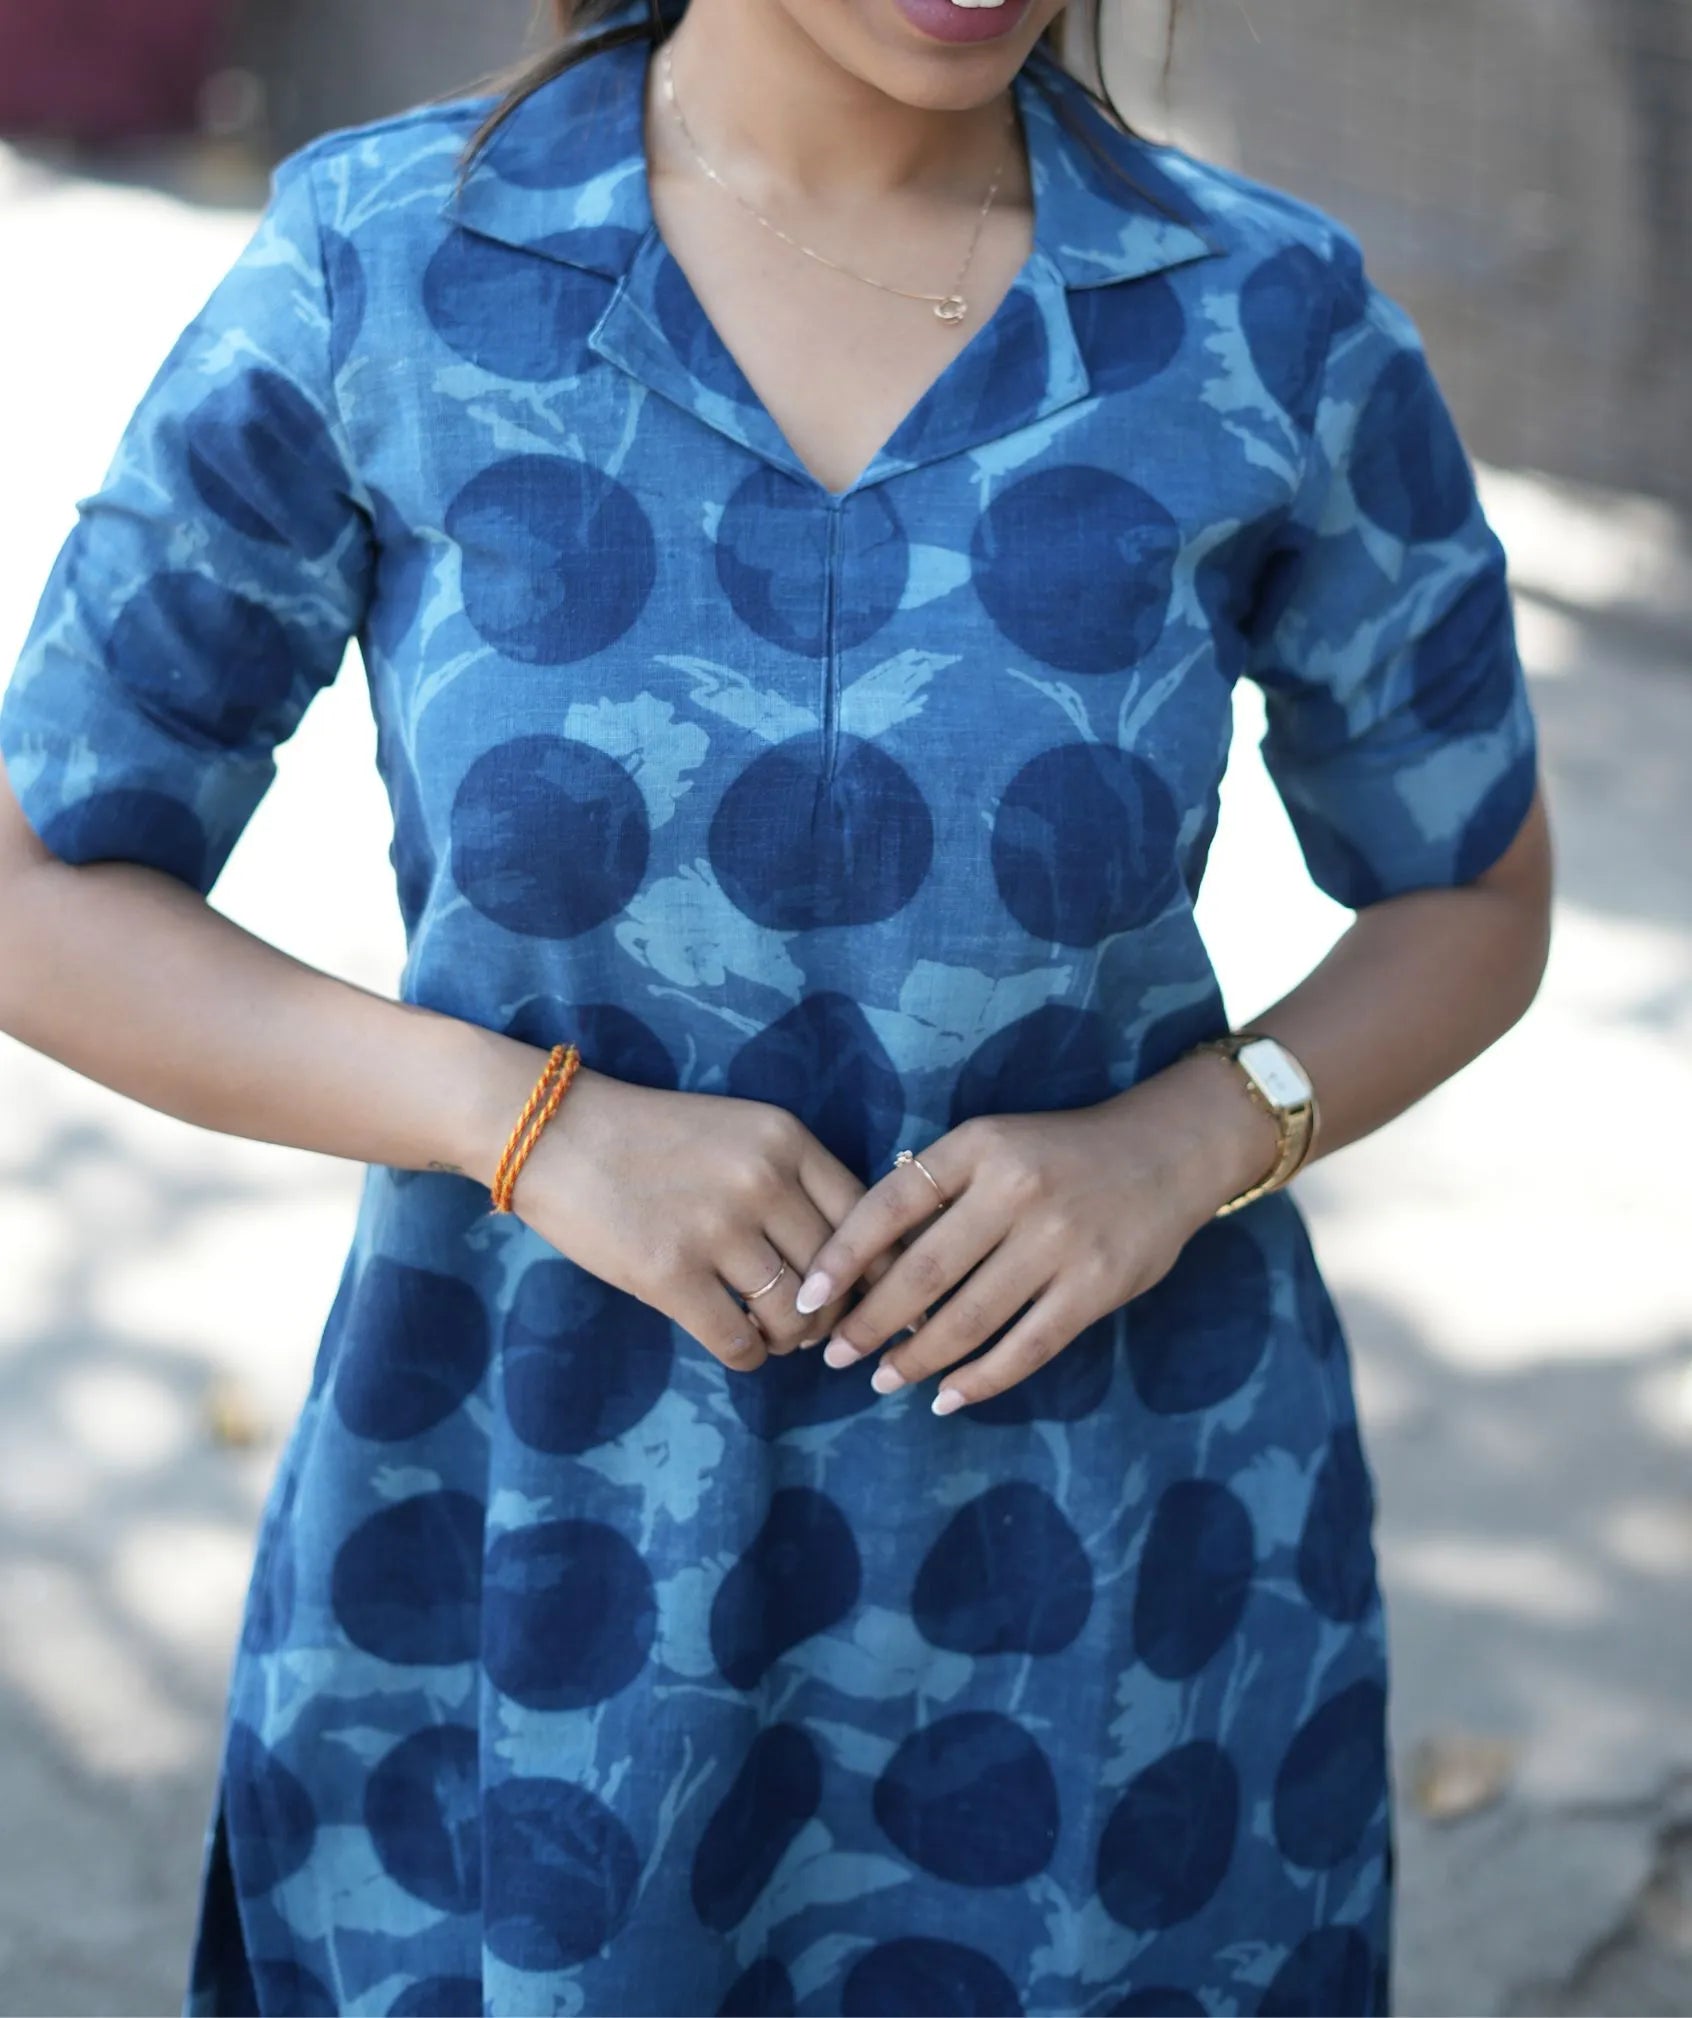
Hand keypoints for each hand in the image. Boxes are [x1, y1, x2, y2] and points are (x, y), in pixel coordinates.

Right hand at [469, 1053, 895, 1372]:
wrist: (551, 1129)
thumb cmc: (649, 1137)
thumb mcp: (737, 1133)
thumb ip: (792, 1181)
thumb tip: (849, 1263)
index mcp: (785, 1139)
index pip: (866, 1218)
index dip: (874, 1269)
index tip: (863, 1294)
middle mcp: (761, 1179)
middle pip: (836, 1275)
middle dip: (832, 1312)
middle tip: (812, 1325)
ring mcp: (716, 1228)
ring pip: (796, 1316)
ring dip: (791, 1339)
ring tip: (774, 1334)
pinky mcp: (669, 1273)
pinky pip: (740, 1342)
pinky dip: (749, 1355)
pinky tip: (739, 1344)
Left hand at [790, 1051, 1282, 1412]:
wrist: (1165, 1151)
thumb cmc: (1058, 1153)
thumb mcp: (993, 1145)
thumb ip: (939, 1191)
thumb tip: (863, 1264)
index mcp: (978, 1147)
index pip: (891, 1205)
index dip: (843, 1256)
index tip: (807, 1298)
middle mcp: (1016, 1189)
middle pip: (923, 1271)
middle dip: (870, 1322)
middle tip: (836, 1355)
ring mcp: (1060, 1241)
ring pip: (969, 1318)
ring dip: (917, 1358)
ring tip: (883, 1380)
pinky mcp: (1096, 1286)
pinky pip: (1027, 1347)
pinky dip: (981, 1380)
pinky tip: (947, 1398)